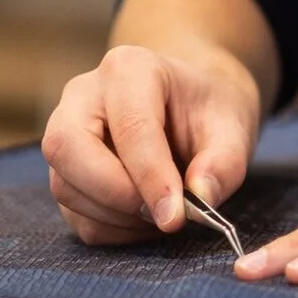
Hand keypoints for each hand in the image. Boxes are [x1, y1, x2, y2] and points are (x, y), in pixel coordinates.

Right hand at [41, 44, 262, 245]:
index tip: (175, 216)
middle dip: (114, 194)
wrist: (191, 107)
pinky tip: (145, 217)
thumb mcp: (234, 128)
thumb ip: (224, 162)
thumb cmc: (210, 111)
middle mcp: (84, 94)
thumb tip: (200, 198)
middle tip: (163, 215)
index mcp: (130, 69)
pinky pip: (72, 212)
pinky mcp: (63, 169)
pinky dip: (110, 228)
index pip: (130, 127)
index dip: (151, 177)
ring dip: (116, 216)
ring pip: (65, 186)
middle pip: (67, 148)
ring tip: (164, 212)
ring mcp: (64, 130)